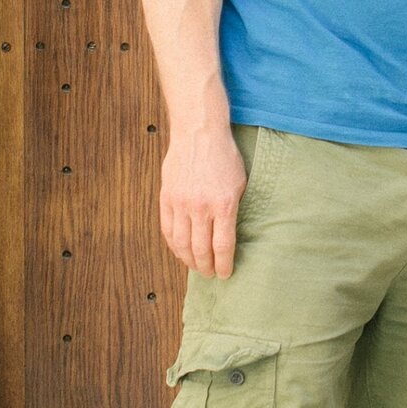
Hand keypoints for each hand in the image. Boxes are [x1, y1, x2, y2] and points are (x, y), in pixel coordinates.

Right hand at [160, 118, 250, 278]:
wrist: (199, 133)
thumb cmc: (224, 156)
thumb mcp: (239, 184)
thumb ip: (232, 211)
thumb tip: (228, 236)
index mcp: (223, 205)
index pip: (223, 246)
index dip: (223, 265)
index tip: (225, 274)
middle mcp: (201, 207)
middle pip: (201, 249)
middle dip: (206, 267)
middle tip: (210, 274)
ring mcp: (181, 203)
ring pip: (181, 244)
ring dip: (188, 260)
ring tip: (195, 266)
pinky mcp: (166, 198)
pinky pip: (168, 229)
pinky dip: (173, 245)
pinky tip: (180, 250)